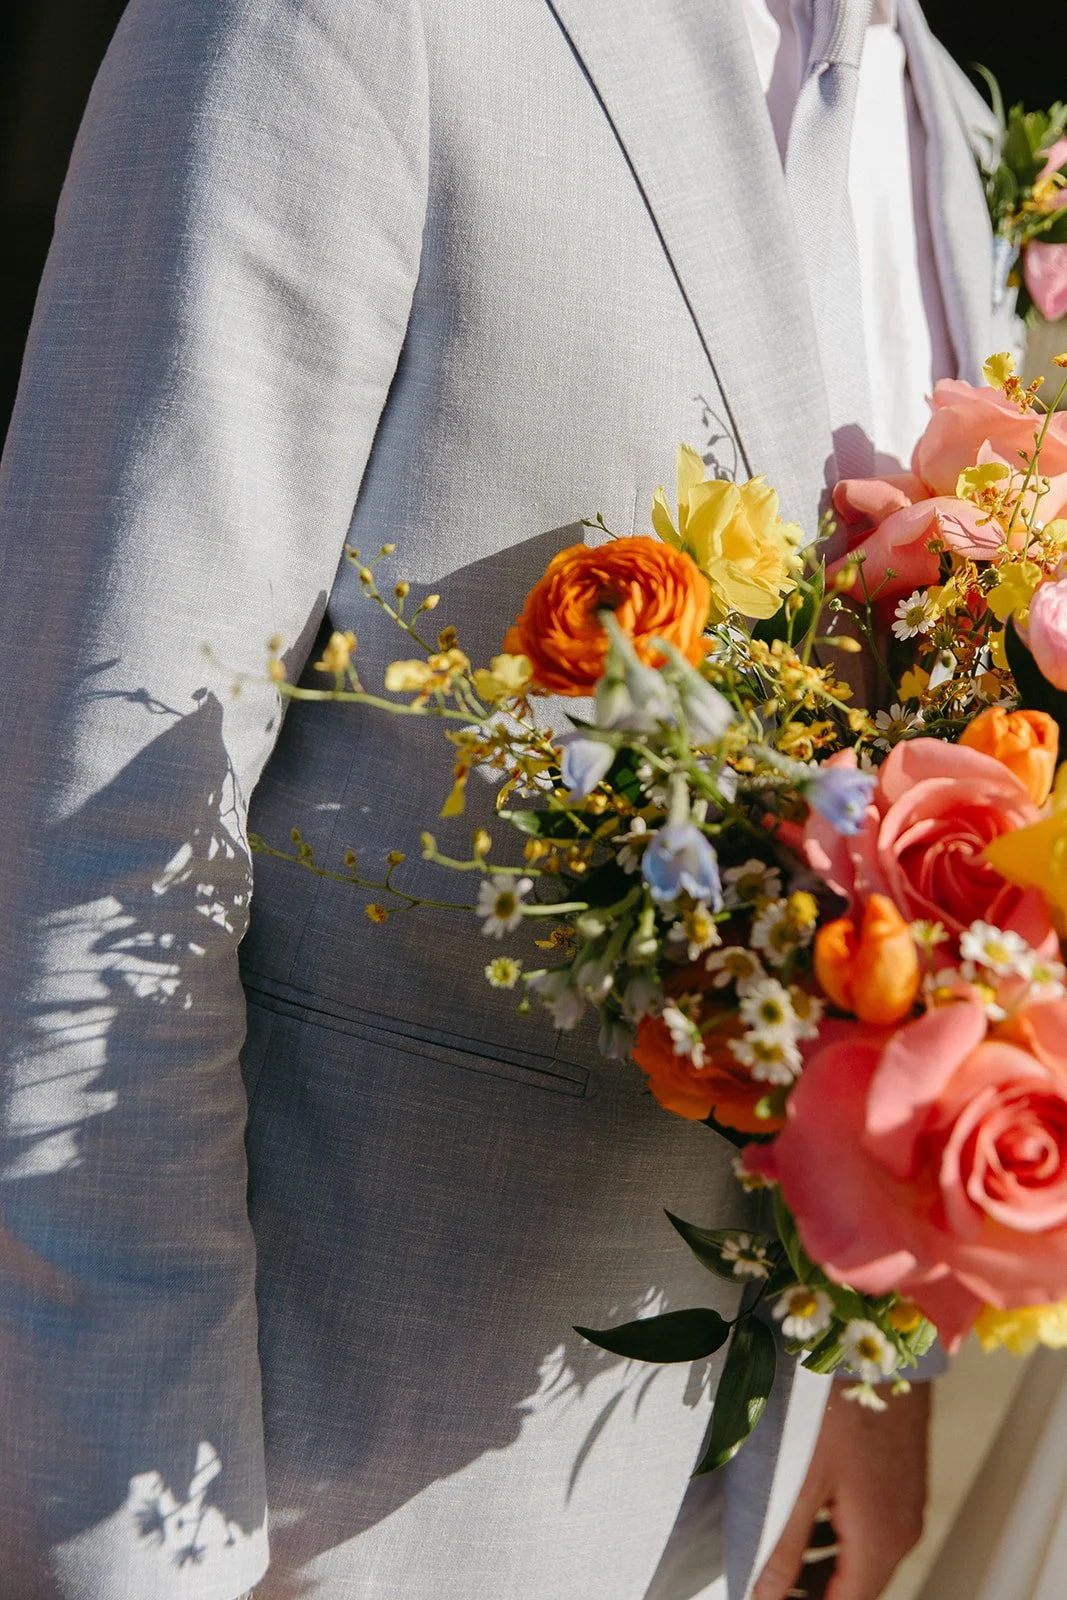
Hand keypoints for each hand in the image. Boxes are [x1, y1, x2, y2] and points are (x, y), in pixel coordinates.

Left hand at [753, 1379, 929, 1599]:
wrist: (880, 1336)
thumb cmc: (834, 1403)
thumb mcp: (798, 1479)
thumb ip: (781, 1547)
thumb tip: (763, 1598)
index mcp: (881, 1541)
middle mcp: (902, 1529)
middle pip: (856, 1586)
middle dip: (812, 1591)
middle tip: (768, 1582)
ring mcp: (905, 1499)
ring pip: (862, 1556)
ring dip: (823, 1565)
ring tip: (777, 1558)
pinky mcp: (901, 1472)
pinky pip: (870, 1524)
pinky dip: (837, 1535)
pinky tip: (805, 1518)